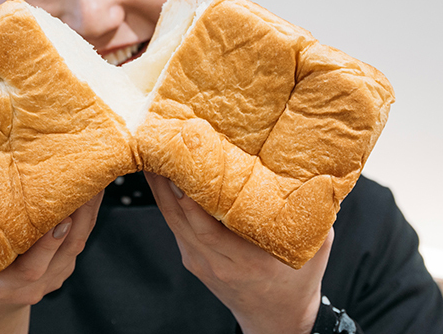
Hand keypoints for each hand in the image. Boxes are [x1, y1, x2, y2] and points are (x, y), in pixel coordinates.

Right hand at [0, 190, 103, 333]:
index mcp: (4, 285)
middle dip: (78, 216)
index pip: (32, 268)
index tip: (59, 218)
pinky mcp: (63, 268)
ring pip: (77, 244)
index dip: (48, 244)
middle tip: (85, 185)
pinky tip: (90, 193)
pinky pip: (79, 240)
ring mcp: (52, 279)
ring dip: (88, 211)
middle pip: (65, 251)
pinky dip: (86, 216)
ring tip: (93, 180)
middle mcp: (33, 285)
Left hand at [145, 172, 332, 333]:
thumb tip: (311, 169)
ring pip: (171, 220)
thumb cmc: (297, 280)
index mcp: (246, 262)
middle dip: (167, 182)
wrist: (276, 318)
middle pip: (180, 219)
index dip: (192, 200)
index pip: (208, 230)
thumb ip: (310, 211)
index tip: (188, 168)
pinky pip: (175, 225)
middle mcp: (217, 263)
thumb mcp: (313, 247)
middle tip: (161, 148)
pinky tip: (162, 177)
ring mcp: (199, 262)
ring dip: (160, 188)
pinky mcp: (191, 258)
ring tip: (153, 155)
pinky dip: (166, 200)